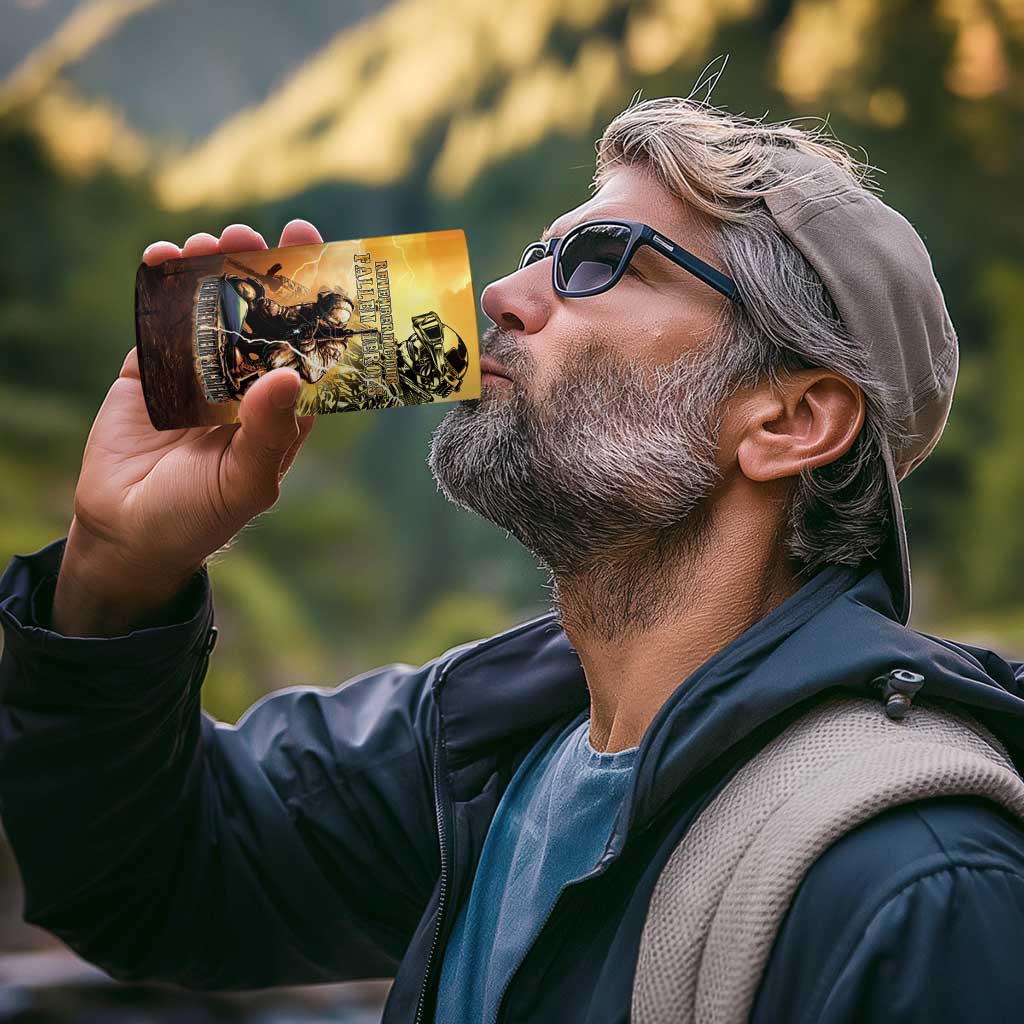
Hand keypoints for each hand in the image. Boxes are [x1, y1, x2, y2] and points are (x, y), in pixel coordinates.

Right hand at [52, 220, 323, 636]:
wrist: (127, 534)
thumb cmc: (199, 517)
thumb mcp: (245, 482)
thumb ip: (268, 432)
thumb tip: (288, 375)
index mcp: (280, 408)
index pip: (304, 346)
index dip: (312, 303)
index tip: (317, 257)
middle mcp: (244, 383)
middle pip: (257, 316)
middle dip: (258, 272)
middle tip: (253, 234)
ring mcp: (197, 373)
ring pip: (209, 309)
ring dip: (210, 270)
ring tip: (209, 242)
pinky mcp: (152, 370)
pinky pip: (159, 320)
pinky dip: (160, 287)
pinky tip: (163, 258)